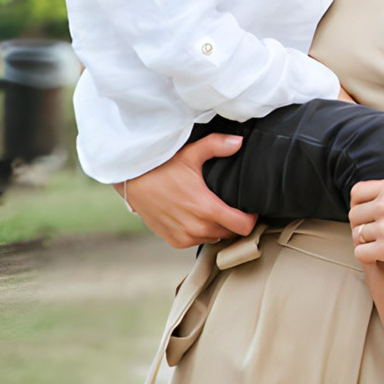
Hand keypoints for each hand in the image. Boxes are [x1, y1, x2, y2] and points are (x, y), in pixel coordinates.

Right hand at [120, 132, 255, 248]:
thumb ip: (216, 146)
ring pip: (214, 238)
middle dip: (234, 222)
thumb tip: (238, 142)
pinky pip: (197, 241)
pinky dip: (200, 233)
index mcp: (206, 208)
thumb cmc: (161, 168)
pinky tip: (196, 218)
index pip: (243, 226)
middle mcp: (197, 227)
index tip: (249, 210)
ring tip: (212, 211)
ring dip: (217, 228)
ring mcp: (185, 236)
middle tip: (231, 207)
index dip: (251, 219)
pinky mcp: (175, 241)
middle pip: (230, 233)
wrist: (133, 183)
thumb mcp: (190, 154)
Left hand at [349, 171, 383, 274]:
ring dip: (365, 242)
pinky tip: (376, 258)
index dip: (359, 204)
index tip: (366, 214)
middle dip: (361, 225)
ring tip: (376, 246)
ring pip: (357, 235)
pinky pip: (360, 253)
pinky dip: (366, 256)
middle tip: (372, 234)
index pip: (358, 192)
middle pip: (354, 215)